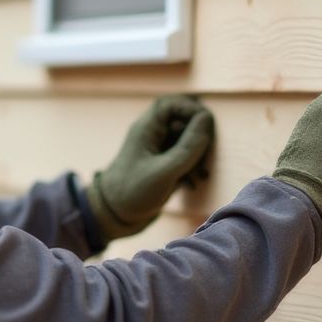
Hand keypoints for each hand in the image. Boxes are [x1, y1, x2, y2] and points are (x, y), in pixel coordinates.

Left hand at [86, 95, 215, 240]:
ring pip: (186, 140)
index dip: (194, 111)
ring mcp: (158, 149)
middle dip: (199, 138)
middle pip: (184, 120)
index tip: (207, 131)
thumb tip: (208, 119)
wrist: (113, 217)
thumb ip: (188, 146)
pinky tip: (192, 184)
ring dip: (198, 156)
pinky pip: (183, 156)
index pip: (174, 104)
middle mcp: (152, 134)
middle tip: (204, 158)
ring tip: (200, 176)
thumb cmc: (134, 192)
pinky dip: (191, 167)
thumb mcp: (165, 171)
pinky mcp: (162, 164)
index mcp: (147, 128)